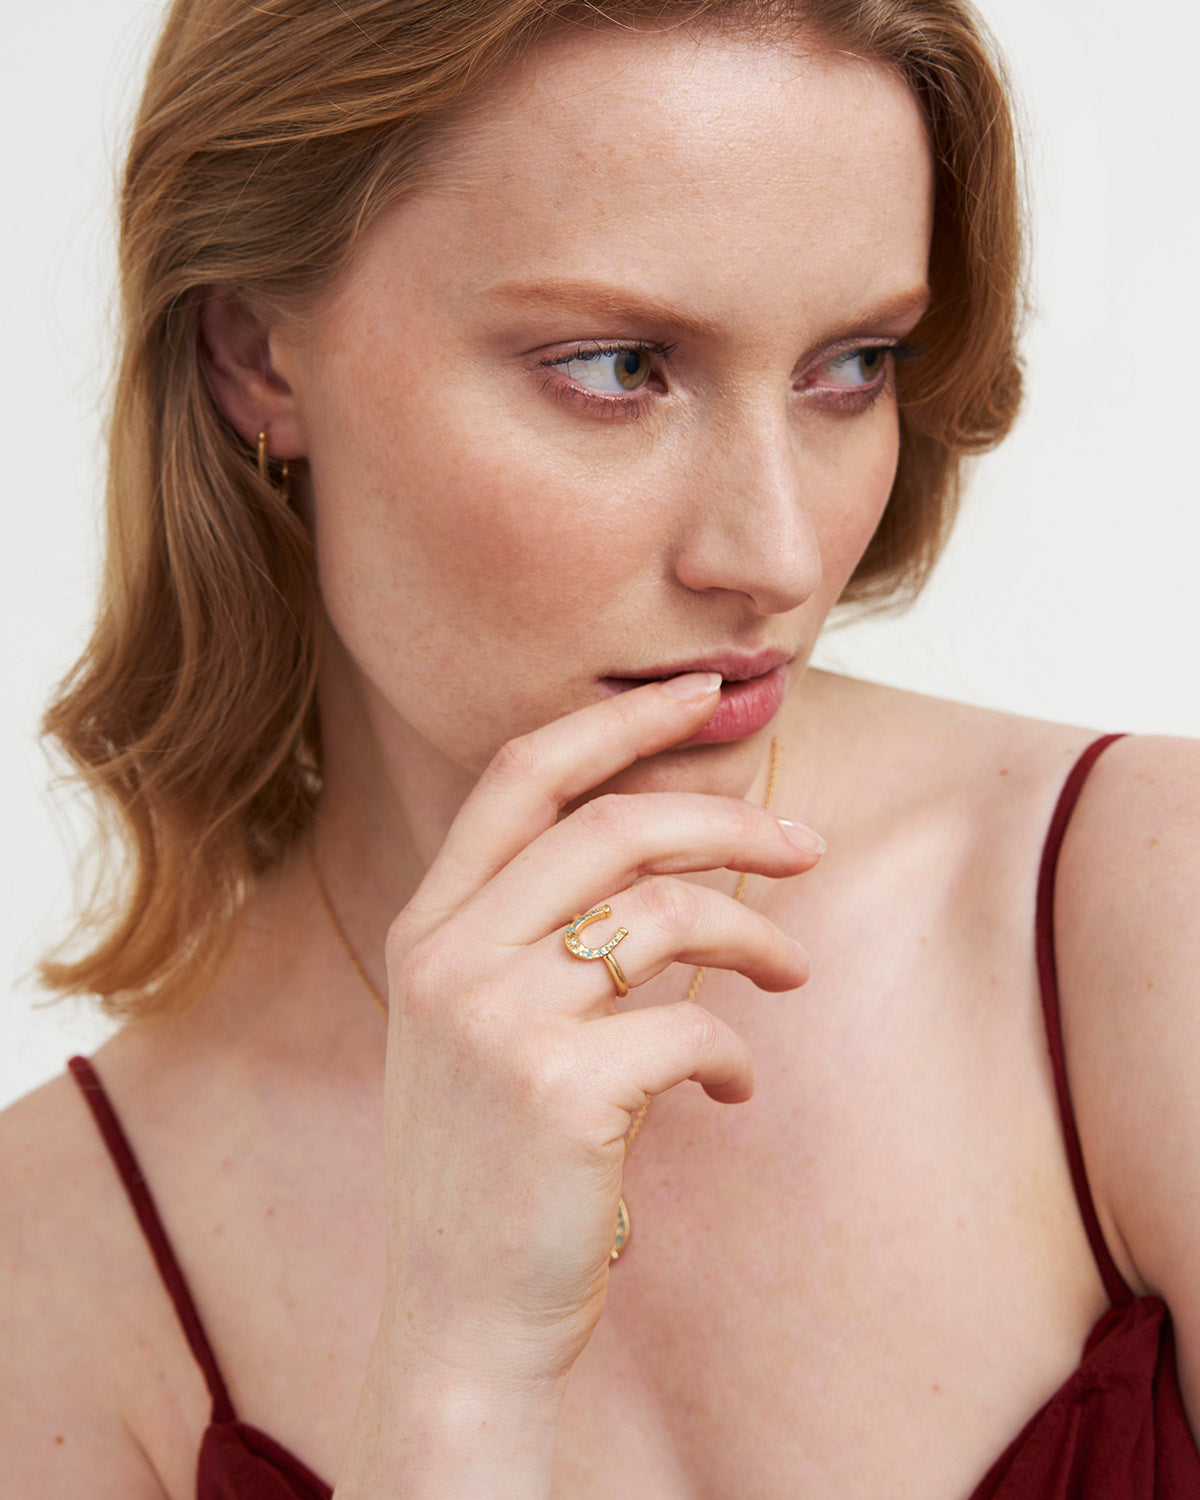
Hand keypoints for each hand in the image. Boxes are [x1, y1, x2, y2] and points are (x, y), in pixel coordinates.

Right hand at [377, 672, 821, 1398]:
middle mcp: (445, 956)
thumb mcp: (481, 1030)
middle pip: (612, 827)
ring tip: (791, 970)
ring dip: (752, 932)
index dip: (618, 724)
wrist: (457, 1321)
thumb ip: (538, 936)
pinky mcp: (555, 1088)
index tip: (704, 696)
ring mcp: (491, 1018)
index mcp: (427, 928)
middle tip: (807, 845)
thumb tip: (676, 855)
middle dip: (728, 823)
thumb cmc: (493, 1167)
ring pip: (662, 912)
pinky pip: (689, 1027)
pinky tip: (730, 1088)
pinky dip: (733, 1051)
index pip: (519, 776)